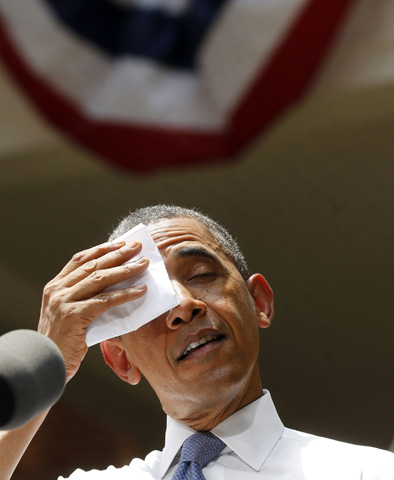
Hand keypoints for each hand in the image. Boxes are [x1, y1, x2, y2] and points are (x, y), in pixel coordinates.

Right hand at [38, 240, 147, 381]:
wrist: (45, 365)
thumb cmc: (63, 342)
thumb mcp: (68, 314)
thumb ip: (84, 299)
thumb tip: (117, 287)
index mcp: (55, 286)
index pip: (81, 259)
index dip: (102, 249)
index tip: (121, 243)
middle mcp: (57, 290)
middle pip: (94, 265)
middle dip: (118, 254)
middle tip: (138, 247)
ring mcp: (64, 301)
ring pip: (101, 278)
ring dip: (125, 270)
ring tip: (143, 265)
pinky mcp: (74, 315)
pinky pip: (105, 300)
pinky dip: (125, 294)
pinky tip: (140, 290)